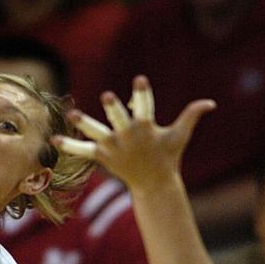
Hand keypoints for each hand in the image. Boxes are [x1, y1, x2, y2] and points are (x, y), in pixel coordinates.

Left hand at [54, 76, 215, 193]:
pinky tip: (54, 139)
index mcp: (146, 128)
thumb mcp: (179, 135)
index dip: (142, 92)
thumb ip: (192, 116)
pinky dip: (69, 147)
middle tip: (108, 97)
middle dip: (114, 110)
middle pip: (120, 119)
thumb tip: (211, 103)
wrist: (154, 184)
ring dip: (84, 125)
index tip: (139, 79)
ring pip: (97, 133)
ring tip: (73, 114)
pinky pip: (83, 151)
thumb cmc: (167, 156)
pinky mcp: (103, 156)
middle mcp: (128, 136)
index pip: (145, 106)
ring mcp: (114, 147)